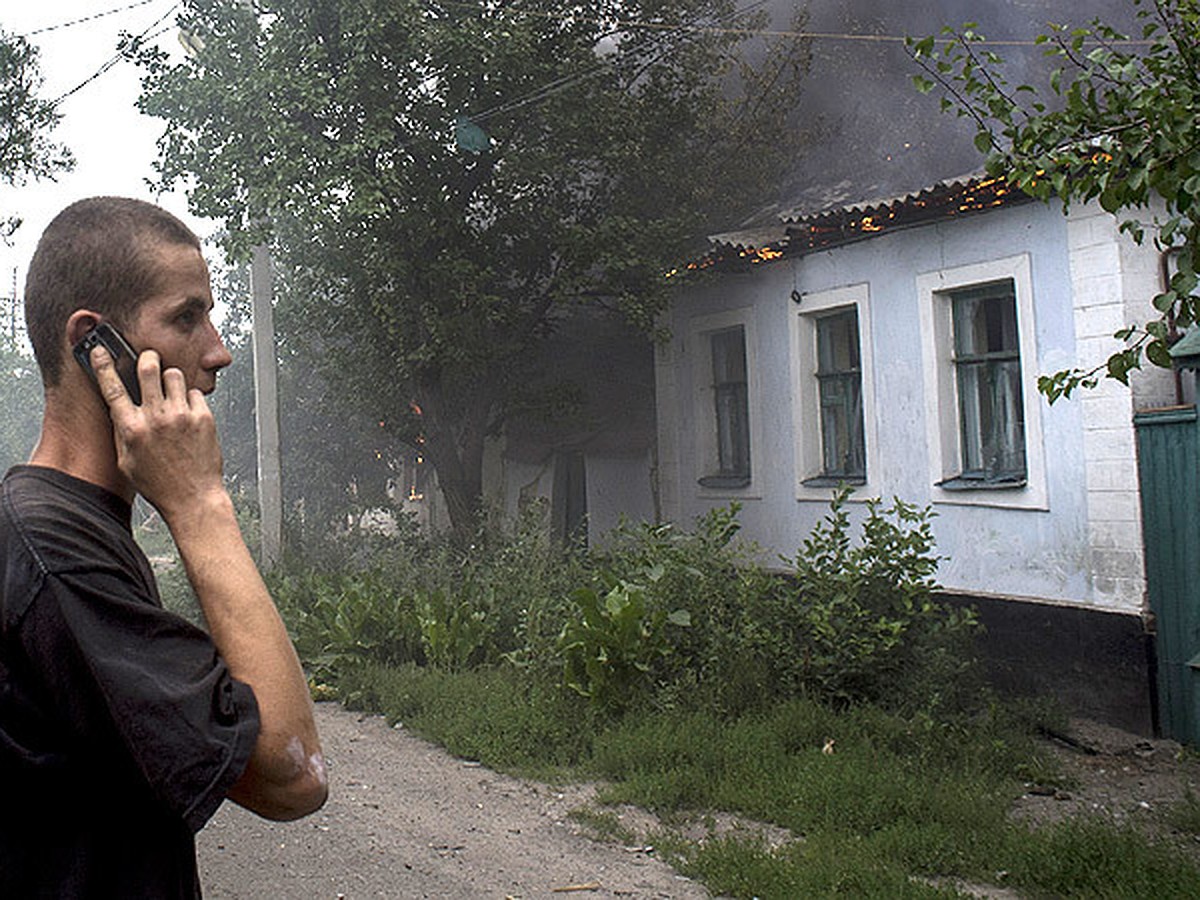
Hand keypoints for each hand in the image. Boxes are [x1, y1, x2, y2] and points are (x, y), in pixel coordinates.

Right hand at [91, 344, 226, 519]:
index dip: (103, 365)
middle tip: (149, 359)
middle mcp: (155, 419)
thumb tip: (120, 408)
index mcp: (131, 429)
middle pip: (148, 369)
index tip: (100, 351)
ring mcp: (181, 416)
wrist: (193, 498)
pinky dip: (190, 398)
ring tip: (171, 392)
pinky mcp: (203, 418)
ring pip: (174, 375)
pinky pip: (195, 392)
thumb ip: (122, 432)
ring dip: (170, 378)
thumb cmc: (159, 484)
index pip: (112, 388)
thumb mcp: (127, 461)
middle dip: (147, 357)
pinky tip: (188, 413)